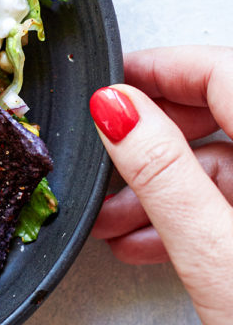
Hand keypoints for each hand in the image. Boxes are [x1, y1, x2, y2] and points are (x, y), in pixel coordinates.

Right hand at [89, 46, 232, 324]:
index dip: (161, 69)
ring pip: (227, 164)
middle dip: (154, 137)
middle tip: (105, 153)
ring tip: (110, 220)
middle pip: (223, 112)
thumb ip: (163, 174)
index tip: (112, 81)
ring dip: (164, 187)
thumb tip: (117, 109)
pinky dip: (192, 217)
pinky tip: (146, 244)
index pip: (222, 71)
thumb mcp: (217, 255)